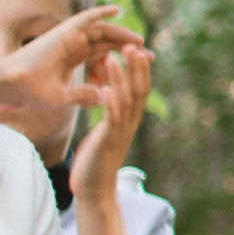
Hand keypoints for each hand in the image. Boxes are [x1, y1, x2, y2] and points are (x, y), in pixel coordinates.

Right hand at [0, 5, 149, 114]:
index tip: (139, 66)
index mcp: (73, 60)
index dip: (121, 59)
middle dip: (127, 47)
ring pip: (101, 31)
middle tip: (148, 54)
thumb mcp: (63, 98)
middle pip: (106, 42)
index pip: (103, 56)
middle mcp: (73, 46)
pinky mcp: (65, 30)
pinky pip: (86, 17)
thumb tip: (101, 98)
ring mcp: (69, 37)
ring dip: (121, 33)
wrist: (14, 84)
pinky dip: (101, 11)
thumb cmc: (32, 93)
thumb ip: (83, 96)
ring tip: (140, 41)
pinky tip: (117, 10)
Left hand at [68, 47, 150, 203]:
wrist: (94, 190)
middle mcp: (129, 123)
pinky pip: (111, 118)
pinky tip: (105, 89)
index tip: (133, 48)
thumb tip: (110, 98)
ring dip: (119, 78)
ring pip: (124, 100)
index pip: (139, 88)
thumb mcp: (105, 132)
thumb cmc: (96, 161)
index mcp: (129, 119)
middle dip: (135, 67)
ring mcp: (120, 132)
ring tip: (112, 58)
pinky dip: (110, 102)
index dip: (138, 68)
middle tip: (131, 44)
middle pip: (138, 89)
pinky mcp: (108, 141)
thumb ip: (110, 114)